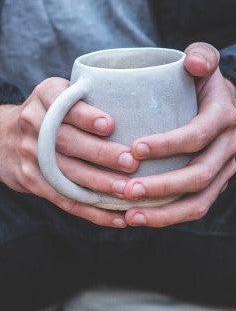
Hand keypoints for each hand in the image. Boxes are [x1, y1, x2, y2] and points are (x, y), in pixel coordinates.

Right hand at [0, 78, 139, 228]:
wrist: (3, 135)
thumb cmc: (53, 111)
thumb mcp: (63, 92)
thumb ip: (92, 95)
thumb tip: (145, 102)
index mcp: (46, 97)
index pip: (64, 106)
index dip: (86, 117)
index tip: (110, 125)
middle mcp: (34, 125)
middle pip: (68, 142)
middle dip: (101, 154)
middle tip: (131, 163)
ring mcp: (31, 155)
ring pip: (67, 173)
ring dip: (100, 185)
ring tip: (127, 191)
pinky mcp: (33, 181)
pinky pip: (64, 199)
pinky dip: (93, 211)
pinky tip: (118, 218)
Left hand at [117, 42, 235, 227]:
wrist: (223, 103)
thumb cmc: (201, 81)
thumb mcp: (205, 59)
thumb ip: (202, 55)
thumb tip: (192, 63)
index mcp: (224, 117)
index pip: (198, 135)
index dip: (168, 144)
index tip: (134, 148)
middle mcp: (229, 146)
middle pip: (200, 174)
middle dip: (162, 185)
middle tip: (125, 188)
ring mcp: (224, 169)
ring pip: (200, 200)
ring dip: (165, 212)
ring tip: (129, 215)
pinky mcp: (215, 185)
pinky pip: (196, 208)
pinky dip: (168, 218)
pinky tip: (137, 218)